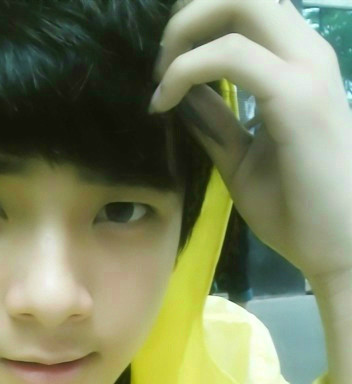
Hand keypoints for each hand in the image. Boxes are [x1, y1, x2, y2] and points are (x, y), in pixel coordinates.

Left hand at [150, 0, 351, 284]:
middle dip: (189, 14)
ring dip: (187, 30)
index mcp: (296, 65)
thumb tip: (180, 99)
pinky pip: (230, 54)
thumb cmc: (300, 210)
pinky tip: (164, 102)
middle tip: (160, 62)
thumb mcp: (242, 159)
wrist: (339, 248)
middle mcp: (306, 53)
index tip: (165, 68)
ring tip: (161, 79)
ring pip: (242, 2)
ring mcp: (305, 70)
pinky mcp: (295, 96)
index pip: (249, 9)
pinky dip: (186, 70)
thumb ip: (216, 124)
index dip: (200, 21)